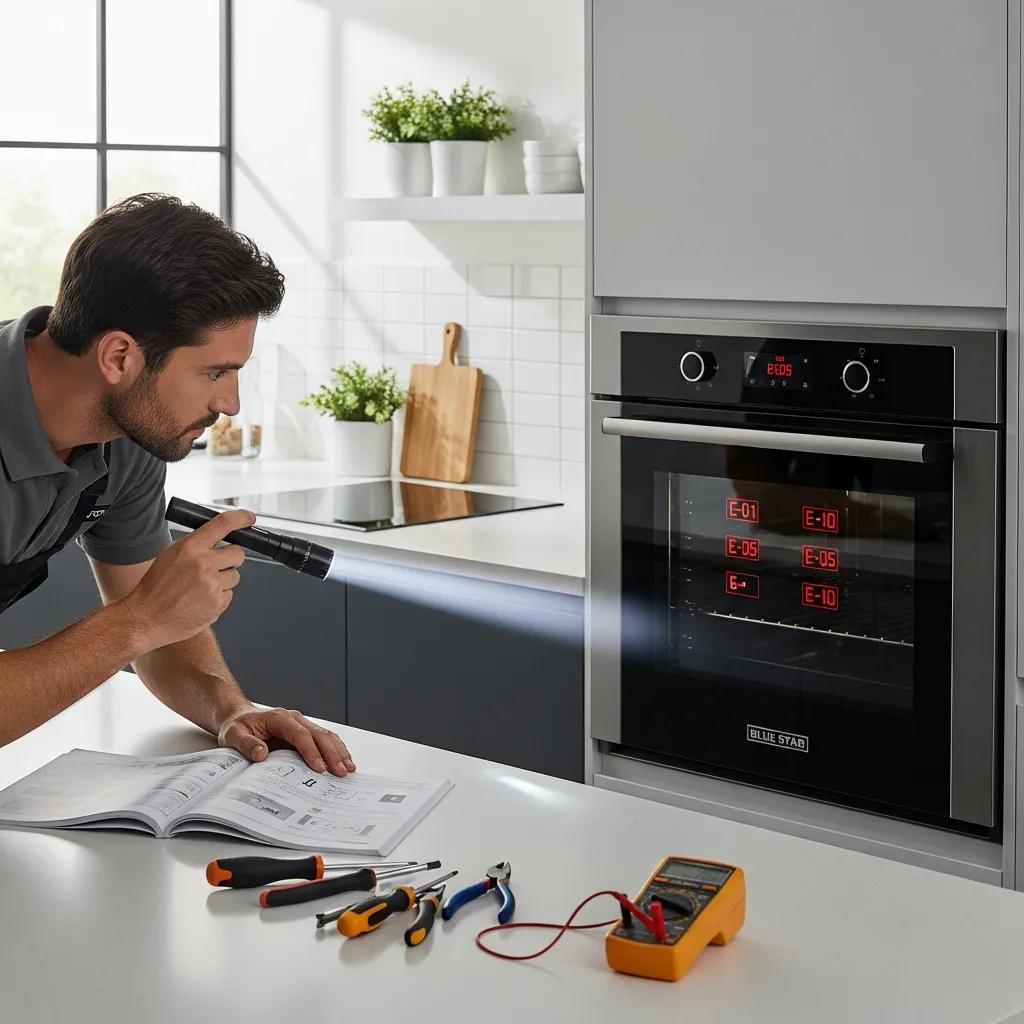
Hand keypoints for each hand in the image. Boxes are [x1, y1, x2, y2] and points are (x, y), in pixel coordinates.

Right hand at [121, 509, 254, 650]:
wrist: (146, 617)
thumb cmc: (155, 587)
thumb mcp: (170, 554)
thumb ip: (195, 544)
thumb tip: (218, 537)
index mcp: (190, 547)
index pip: (223, 524)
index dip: (241, 518)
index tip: (249, 518)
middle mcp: (204, 564)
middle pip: (238, 553)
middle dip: (231, 558)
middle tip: (217, 564)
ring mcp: (212, 585)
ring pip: (235, 576)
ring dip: (224, 579)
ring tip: (201, 586)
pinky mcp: (217, 604)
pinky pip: (229, 594)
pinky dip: (219, 596)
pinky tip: (200, 599)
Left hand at [217, 706, 356, 775]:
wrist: (239, 718)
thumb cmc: (237, 727)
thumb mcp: (233, 735)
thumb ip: (246, 744)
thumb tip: (261, 754)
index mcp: (279, 718)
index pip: (300, 734)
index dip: (311, 751)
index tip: (318, 767)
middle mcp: (295, 719)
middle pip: (319, 734)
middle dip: (332, 754)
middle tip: (340, 772)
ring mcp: (302, 725)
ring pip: (326, 736)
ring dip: (338, 752)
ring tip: (348, 769)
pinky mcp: (305, 734)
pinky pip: (325, 740)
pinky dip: (336, 750)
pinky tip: (344, 762)